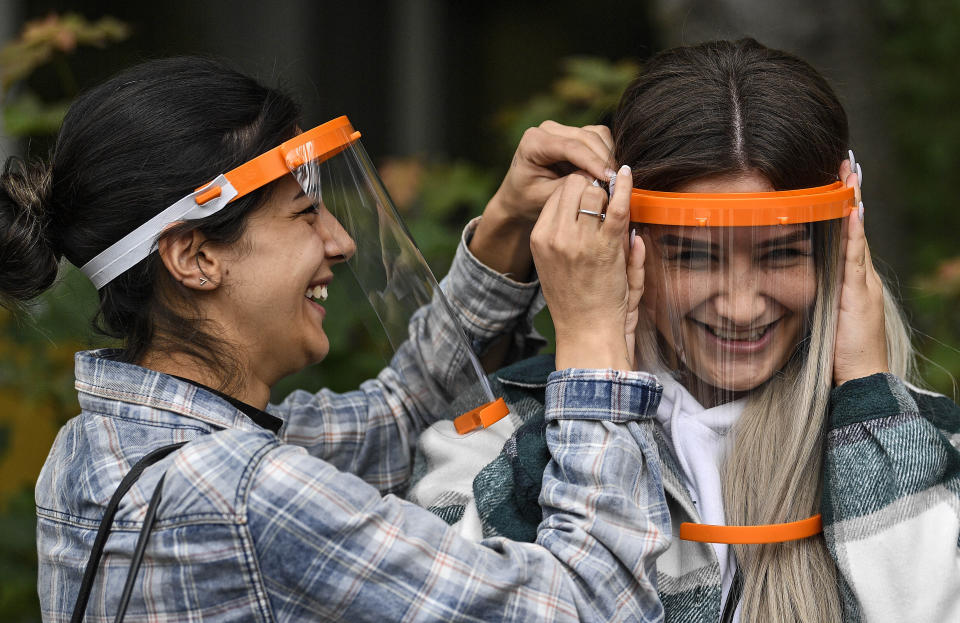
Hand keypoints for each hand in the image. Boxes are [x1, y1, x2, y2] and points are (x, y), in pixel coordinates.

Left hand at [488, 121, 615, 225]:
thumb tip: (597, 179)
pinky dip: (607, 155)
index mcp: (534, 142)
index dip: (593, 162)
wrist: (519, 196)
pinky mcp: (574, 134)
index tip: (610, 179)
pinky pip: (599, 139)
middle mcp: (548, 130)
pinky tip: (607, 175)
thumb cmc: (528, 200)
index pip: (570, 147)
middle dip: (605, 159)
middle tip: (617, 184)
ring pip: (597, 134)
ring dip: (608, 157)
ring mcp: (562, 129)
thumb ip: (570, 187)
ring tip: (612, 182)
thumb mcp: (545, 198)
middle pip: (587, 137)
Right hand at [530, 165, 641, 371]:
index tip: (590, 191)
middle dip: (590, 184)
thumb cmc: (577, 305)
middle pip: (573, 186)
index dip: (576, 187)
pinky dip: (624, 187)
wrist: (587, 335)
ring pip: (593, 192)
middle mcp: (555, 236)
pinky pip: (616, 206)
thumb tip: (586, 209)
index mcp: (540, 238)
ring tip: (615, 196)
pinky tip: (627, 174)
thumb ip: (572, 235)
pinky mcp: (606, 248)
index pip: (557, 194)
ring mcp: (580, 241)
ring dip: (607, 191)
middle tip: (604, 192)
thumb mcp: (557, 266)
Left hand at [833, 157, 888, 385]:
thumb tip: (791, 284)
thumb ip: (814, 297)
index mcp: (850, 280)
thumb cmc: (838, 354)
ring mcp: (862, 282)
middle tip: (845, 162)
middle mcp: (860, 275)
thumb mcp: (821, 317)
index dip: (841, 208)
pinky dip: (854, 232)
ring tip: (849, 173)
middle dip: (850, 195)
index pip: (845, 235)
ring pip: (856, 234)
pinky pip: (856, 255)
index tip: (835, 179)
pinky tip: (851, 211)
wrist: (861, 380)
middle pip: (854, 227)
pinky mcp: (859, 292)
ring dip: (852, 203)